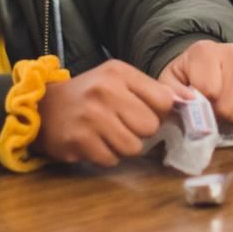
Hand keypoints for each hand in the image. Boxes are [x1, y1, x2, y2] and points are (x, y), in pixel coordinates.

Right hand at [34, 60, 175, 166]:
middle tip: (122, 125)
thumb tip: (190, 103)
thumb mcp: (115, 80)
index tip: (145, 113)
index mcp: (119, 72)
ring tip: (107, 134)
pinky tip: (93, 142)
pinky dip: (105, 155)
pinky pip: (111, 159)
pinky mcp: (80, 140)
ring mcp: (92, 116)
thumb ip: (149, 91)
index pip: (163, 99)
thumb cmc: (88, 95)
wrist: (43, 108)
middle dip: (140, 131)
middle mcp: (106, 91)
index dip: (159, 112)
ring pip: (133, 147)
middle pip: (150, 126)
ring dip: (123, 146)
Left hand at [157, 40, 232, 123]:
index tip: (196, 104)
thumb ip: (174, 91)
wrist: (205, 62)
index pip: (210, 90)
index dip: (202, 105)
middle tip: (208, 108)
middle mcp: (232, 52)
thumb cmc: (186, 74)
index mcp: (206, 51)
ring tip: (220, 106)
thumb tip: (191, 101)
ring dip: (229, 115)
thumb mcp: (169, 80)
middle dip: (216, 112)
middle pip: (228, 102)